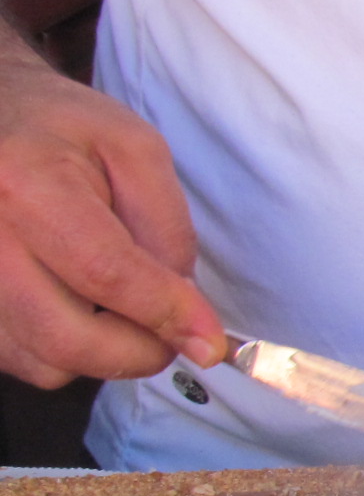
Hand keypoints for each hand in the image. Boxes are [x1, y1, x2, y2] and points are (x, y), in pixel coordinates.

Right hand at [0, 49, 222, 386]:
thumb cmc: (62, 132)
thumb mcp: (135, 151)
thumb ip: (167, 228)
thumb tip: (186, 311)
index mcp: (27, 183)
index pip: (105, 272)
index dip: (165, 314)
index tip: (209, 341)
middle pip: (65, 338)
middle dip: (139, 352)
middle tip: (171, 331)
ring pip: (45, 363)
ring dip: (102, 353)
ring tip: (117, 303)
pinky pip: (22, 362)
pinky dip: (65, 353)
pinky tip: (77, 308)